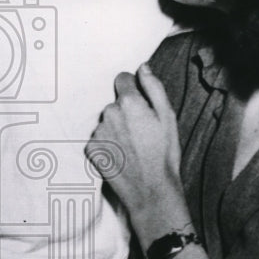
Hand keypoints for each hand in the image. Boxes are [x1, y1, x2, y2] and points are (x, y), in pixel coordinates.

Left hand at [87, 63, 188, 234]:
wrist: (151, 190)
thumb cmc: (164, 154)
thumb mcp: (168, 117)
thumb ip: (154, 88)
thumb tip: (143, 68)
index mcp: (129, 102)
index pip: (122, 79)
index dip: (133, 89)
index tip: (141, 103)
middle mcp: (108, 113)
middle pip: (115, 102)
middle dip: (126, 111)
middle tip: (141, 131)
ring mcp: (98, 131)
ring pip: (107, 120)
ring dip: (116, 127)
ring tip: (133, 146)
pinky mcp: (91, 148)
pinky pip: (99, 137)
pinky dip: (108, 143)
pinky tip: (122, 154)